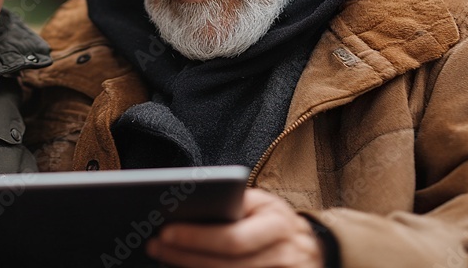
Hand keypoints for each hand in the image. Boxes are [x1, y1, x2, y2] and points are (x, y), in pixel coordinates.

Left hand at [145, 188, 324, 267]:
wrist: (313, 248)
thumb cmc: (272, 221)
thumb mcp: (261, 205)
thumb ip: (232, 206)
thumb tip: (184, 209)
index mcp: (278, 222)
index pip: (233, 238)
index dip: (196, 238)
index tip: (164, 231)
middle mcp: (285, 254)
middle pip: (227, 266)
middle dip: (185, 257)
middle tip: (154, 246)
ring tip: (164, 259)